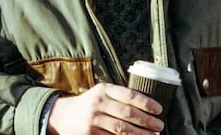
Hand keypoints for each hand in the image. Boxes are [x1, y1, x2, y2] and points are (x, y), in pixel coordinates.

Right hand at [47, 83, 164, 134]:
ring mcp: (93, 119)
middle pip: (127, 113)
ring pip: (122, 129)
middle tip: (159, 125)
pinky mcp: (90, 134)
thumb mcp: (100, 93)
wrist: (62, 115)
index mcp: (103, 89)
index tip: (158, 109)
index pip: (129, 95)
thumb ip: (119, 97)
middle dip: (147, 121)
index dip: (146, 103)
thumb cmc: (89, 104)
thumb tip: (147, 107)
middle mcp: (98, 103)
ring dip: (141, 134)